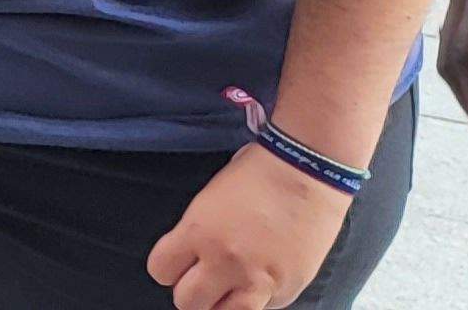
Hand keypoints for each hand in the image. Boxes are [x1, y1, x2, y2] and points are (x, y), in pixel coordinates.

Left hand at [144, 146, 350, 309]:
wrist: (308, 172)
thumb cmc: (257, 174)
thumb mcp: (209, 199)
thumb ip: (196, 232)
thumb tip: (192, 254)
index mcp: (198, 232)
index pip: (160, 271)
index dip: (167, 266)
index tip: (177, 261)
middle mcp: (224, 261)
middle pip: (186, 301)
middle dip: (190, 290)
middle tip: (201, 277)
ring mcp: (258, 279)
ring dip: (220, 304)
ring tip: (227, 288)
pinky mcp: (287, 289)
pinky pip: (261, 308)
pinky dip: (256, 299)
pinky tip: (259, 281)